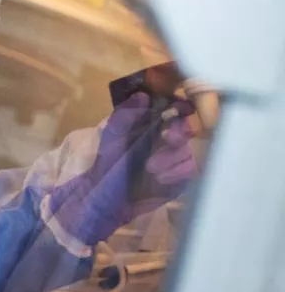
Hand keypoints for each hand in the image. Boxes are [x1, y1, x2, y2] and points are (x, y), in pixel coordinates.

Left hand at [49, 92, 198, 245]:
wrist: (102, 196)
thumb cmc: (105, 162)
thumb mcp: (112, 136)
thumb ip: (125, 115)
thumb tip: (140, 94)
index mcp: (151, 126)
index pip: (174, 113)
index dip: (177, 114)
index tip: (168, 119)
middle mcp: (166, 141)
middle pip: (186, 132)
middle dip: (178, 135)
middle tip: (167, 139)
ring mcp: (175, 161)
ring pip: (188, 153)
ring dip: (173, 158)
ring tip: (151, 167)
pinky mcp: (179, 180)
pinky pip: (189, 173)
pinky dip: (177, 173)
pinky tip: (160, 177)